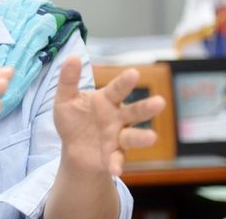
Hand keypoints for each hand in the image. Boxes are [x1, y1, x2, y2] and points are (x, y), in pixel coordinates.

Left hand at [53, 56, 165, 176]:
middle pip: (134, 111)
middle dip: (146, 107)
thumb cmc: (74, 119)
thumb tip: (73, 56)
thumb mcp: (65, 98)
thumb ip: (68, 79)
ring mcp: (117, 137)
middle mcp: (117, 118)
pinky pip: (117, 159)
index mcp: (107, 100)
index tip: (134, 73)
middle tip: (159, 102)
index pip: (118, 89)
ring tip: (152, 137)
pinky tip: (115, 170)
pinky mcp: (112, 156)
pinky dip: (116, 164)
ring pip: (132, 136)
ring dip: (141, 137)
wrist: (73, 148)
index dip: (125, 82)